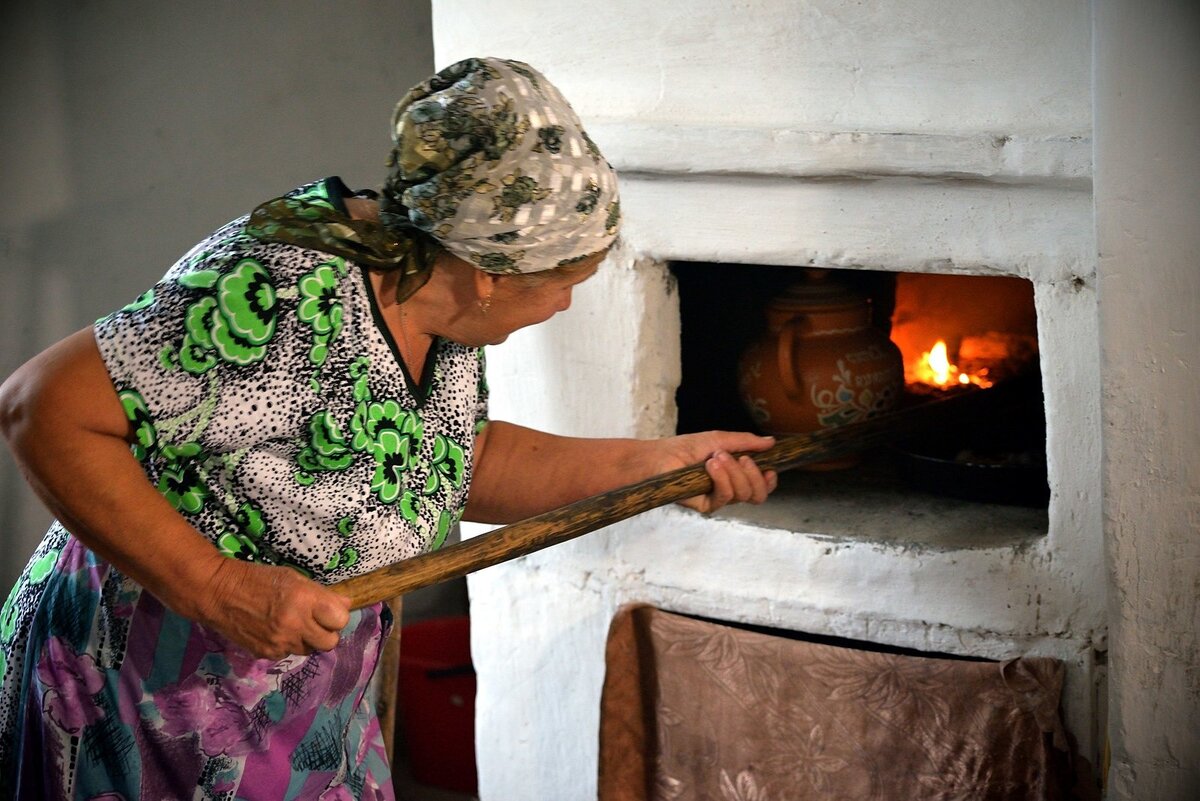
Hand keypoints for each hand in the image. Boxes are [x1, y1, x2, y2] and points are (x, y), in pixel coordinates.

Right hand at [187, 556, 351, 659]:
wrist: (218, 593)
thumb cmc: (257, 579)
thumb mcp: (293, 578)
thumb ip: (321, 594)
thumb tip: (346, 604)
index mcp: (304, 599)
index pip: (340, 619)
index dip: (337, 615)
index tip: (330, 610)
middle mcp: (295, 624)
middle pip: (330, 642)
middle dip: (327, 632)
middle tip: (316, 621)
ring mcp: (280, 642)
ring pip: (311, 650)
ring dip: (308, 639)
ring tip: (294, 624)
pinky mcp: (267, 653)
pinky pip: (289, 653)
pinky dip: (288, 644)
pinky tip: (275, 630)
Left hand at [656, 431, 778, 513]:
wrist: (660, 456)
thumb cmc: (685, 448)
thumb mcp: (719, 439)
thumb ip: (746, 441)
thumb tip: (771, 441)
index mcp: (736, 475)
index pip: (761, 486)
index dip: (769, 481)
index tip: (769, 468)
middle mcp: (730, 489)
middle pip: (758, 495)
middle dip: (753, 475)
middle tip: (740, 457)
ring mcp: (718, 499)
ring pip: (743, 495)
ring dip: (734, 472)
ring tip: (716, 457)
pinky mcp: (706, 506)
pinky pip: (725, 497)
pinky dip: (722, 479)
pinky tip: (711, 466)